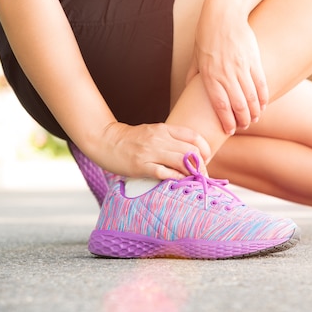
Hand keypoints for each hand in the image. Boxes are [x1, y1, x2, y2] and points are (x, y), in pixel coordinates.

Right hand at [88, 122, 211, 179]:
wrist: (105, 140)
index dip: (204, 149)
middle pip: (190, 151)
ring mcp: (149, 152)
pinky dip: (176, 178)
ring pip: (181, 161)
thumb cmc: (131, 139)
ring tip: (194, 180)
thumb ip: (170, 139)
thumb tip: (191, 152)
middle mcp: (159, 139)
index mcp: (164, 129)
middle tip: (202, 175)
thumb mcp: (153, 132)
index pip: (193, 136)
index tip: (206, 159)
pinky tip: (180, 181)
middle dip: (201, 165)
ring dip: (192, 173)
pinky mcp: (140, 165)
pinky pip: (164, 173)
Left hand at [188, 1, 268, 134]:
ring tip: (253, 119)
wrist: (224, 13)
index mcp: (210, 75)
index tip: (229, 130)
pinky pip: (261, 84)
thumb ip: (193, 75)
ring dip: (254, 112)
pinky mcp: (254, 60)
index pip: (220, 105)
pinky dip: (263, 97)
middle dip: (242, 120)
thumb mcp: (196, 55)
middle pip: (238, 105)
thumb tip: (189, 90)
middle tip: (243, 126)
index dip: (226, 120)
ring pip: (251, 97)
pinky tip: (262, 105)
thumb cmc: (207, 34)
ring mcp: (242, 67)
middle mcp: (226, 73)